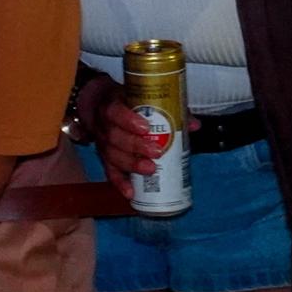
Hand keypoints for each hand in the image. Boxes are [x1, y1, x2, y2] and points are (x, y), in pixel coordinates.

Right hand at [80, 77, 198, 199]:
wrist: (98, 106)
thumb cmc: (125, 104)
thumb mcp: (140, 98)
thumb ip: (168, 109)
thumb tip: (193, 125)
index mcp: (112, 105)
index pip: (114, 112)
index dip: (128, 121)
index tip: (146, 128)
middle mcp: (103, 125)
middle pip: (114, 137)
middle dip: (135, 146)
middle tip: (156, 152)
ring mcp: (102, 143)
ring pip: (111, 155)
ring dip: (131, 164)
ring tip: (150, 170)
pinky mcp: (104, 158)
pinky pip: (110, 172)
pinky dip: (120, 183)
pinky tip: (131, 193)